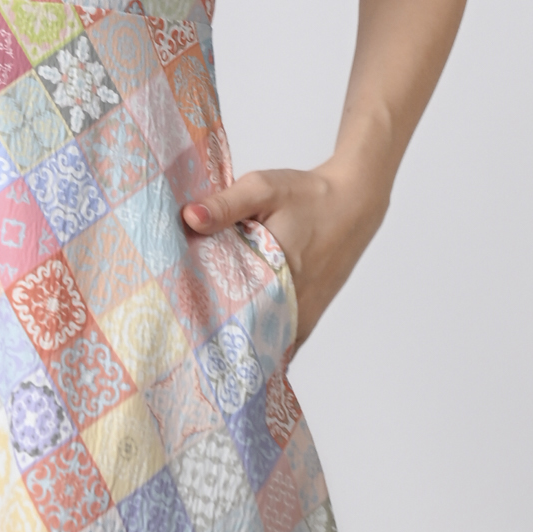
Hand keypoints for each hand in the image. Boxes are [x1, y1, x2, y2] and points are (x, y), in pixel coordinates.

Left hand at [181, 164, 389, 351]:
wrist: (355, 202)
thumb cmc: (309, 196)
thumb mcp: (263, 190)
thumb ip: (226, 205)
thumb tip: (189, 217)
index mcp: (277, 277)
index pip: (229, 313)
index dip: (201, 318)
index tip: (177, 319)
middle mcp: (293, 306)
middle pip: (243, 334)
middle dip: (214, 333)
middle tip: (183, 328)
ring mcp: (303, 317)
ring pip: (261, 342)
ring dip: (236, 337)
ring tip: (203, 331)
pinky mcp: (309, 318)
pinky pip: (277, 339)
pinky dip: (258, 335)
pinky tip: (234, 328)